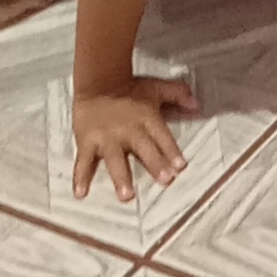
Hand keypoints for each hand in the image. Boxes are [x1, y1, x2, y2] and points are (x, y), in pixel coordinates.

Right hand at [70, 74, 195, 201]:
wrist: (98, 80)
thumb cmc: (130, 88)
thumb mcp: (157, 87)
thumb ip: (178, 94)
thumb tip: (196, 105)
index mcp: (146, 117)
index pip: (162, 136)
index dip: (171, 151)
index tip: (180, 166)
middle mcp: (128, 129)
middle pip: (143, 148)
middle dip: (154, 163)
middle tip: (164, 180)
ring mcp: (106, 137)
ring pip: (115, 159)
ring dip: (121, 177)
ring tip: (126, 195)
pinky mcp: (87, 141)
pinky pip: (83, 161)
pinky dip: (80, 177)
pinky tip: (80, 193)